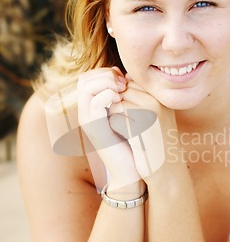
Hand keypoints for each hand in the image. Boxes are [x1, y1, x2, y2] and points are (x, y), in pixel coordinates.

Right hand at [77, 68, 142, 190]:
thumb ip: (125, 96)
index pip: (89, 77)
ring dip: (106, 82)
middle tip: (123, 82)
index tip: (124, 77)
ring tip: (122, 90)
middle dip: (105, 74)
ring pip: (85, 87)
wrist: (131, 170)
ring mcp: (88, 120)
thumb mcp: (130, 114)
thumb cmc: (134, 142)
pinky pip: (94, 102)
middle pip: (84, 79)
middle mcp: (86, 112)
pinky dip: (108, 95)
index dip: (106, 72)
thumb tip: (126, 75)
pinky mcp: (94, 128)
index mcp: (92, 108)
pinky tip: (121, 100)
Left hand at [110, 75, 178, 182]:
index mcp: (160, 94)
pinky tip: (130, 139)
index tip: (136, 116)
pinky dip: (117, 129)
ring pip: (116, 104)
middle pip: (121, 92)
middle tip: (133, 125)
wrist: (167, 168)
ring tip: (131, 131)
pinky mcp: (140, 127)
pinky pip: (115, 119)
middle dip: (119, 108)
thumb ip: (139, 93)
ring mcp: (150, 113)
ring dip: (117, 118)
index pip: (129, 82)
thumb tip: (116, 73)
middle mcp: (157, 100)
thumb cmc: (156, 140)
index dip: (125, 99)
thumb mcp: (154, 112)